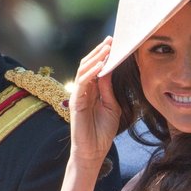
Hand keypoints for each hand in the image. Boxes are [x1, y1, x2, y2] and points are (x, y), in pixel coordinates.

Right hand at [68, 37, 120, 168]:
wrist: (94, 151)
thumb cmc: (102, 131)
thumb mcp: (111, 106)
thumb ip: (109, 89)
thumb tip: (110, 69)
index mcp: (92, 90)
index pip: (96, 67)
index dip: (104, 55)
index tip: (115, 42)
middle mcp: (83, 90)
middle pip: (88, 65)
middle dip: (99, 52)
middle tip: (111, 40)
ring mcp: (78, 95)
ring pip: (83, 71)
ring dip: (95, 58)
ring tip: (107, 48)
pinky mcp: (75, 103)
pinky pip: (82, 84)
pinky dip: (90, 73)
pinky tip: (100, 66)